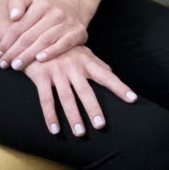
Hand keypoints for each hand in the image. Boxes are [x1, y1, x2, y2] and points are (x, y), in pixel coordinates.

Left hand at [0, 0, 88, 70]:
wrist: (73, 11)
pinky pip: (64, 43)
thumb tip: (13, 16)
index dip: (7, 40)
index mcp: (41, 4)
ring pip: (45, 41)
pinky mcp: (79, 32)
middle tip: (5, 63)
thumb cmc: (45, 9)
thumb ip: (17, 3)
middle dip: (15, 51)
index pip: (20, 26)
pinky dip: (52, 52)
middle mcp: (56, 12)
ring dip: (29, 55)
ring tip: (17, 65)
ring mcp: (68, 22)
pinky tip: (40, 59)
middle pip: (30, 35)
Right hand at [22, 46, 137, 136]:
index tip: (133, 99)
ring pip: (66, 97)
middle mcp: (73, 67)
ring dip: (73, 116)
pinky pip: (46, 99)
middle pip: (86, 91)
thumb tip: (111, 74)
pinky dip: (50, 115)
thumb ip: (97, 64)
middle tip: (101, 125)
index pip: (107, 76)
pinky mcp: (41, 76)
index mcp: (86, 62)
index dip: (120, 87)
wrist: (35, 36)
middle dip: (93, 108)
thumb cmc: (63, 47)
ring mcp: (57, 72)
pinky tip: (54, 130)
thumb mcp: (82, 52)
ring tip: (80, 133)